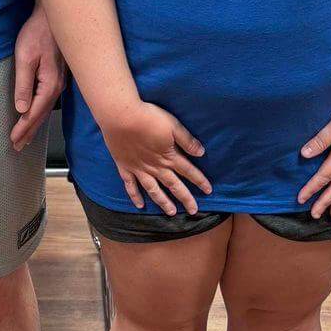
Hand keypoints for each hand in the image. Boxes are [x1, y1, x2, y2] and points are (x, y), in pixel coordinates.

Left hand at [11, 4, 65, 150]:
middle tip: (18, 147)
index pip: (33, 113)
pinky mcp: (58, 76)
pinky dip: (40, 112)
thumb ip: (23, 84)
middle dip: (29, 131)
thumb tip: (21, 109)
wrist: (54, 16)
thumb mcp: (26, 57)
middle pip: (41, 115)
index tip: (13, 141)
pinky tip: (37, 114)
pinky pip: (49, 101)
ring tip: (25, 137)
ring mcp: (60, 82)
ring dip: (35, 123)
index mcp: (49, 85)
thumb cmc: (37, 33)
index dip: (23, 128)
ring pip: (46, 109)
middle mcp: (57, 87)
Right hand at [101, 100, 209, 214]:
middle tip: (194, 211)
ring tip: (172, 213)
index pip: (188, 171)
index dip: (200, 180)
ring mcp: (139, 169)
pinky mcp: (125, 167)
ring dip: (164, 202)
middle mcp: (155, 167)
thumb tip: (201, 152)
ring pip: (154, 190)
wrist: (121, 116)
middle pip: (174, 185)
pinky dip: (135, 196)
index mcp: (169, 156)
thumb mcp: (173, 125)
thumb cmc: (148, 117)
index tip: (209, 190)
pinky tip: (140, 205)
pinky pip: (130, 186)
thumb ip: (187, 140)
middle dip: (185, 198)